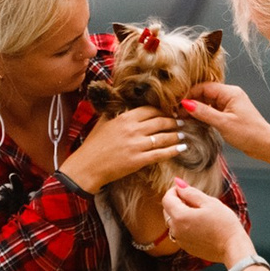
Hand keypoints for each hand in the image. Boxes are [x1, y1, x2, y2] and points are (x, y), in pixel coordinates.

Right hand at [60, 105, 185, 194]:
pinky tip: (181, 149)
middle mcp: (132, 129)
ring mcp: (136, 145)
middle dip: (173, 121)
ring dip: (176, 135)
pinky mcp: (138, 160)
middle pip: (160, 121)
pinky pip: (161, 154)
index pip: (150, 109)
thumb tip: (123, 103)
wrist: (86, 167)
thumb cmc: (92, 146)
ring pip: (163, 137)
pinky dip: (173, 150)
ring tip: (183, 135)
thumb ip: (116, 113)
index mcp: (124, 118)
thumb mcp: (103, 123)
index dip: (163, 110)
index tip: (170, 112)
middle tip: (181, 122)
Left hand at [163, 180, 250, 265]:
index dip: (174, 191)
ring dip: (180, 214)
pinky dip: (185, 226)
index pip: (167, 199)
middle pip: (167, 211)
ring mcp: (180, 240)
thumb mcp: (209, 203)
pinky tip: (201, 225)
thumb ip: (191, 192)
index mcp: (180, 217)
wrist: (233, 248)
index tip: (184, 189)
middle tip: (194, 200)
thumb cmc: (224, 224)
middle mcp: (176, 230)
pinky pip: (179, 233)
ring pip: (173, 222)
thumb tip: (178, 184)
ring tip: (199, 212)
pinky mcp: (186, 247)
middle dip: (177, 202)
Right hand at [178, 82, 269, 151]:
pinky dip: (203, 114)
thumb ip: (204, 112)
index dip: (189, 94)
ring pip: (208, 102)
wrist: (264, 144)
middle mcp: (230, 95)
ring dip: (196, 109)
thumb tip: (186, 104)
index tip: (177, 104)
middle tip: (178, 113)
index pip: (204, 87)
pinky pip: (213, 109)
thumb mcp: (223, 123)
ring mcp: (230, 104)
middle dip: (191, 102)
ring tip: (183, 118)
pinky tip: (195, 121)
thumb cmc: (248, 133)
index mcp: (230, 92)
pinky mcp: (230, 113)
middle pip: (205, 93)